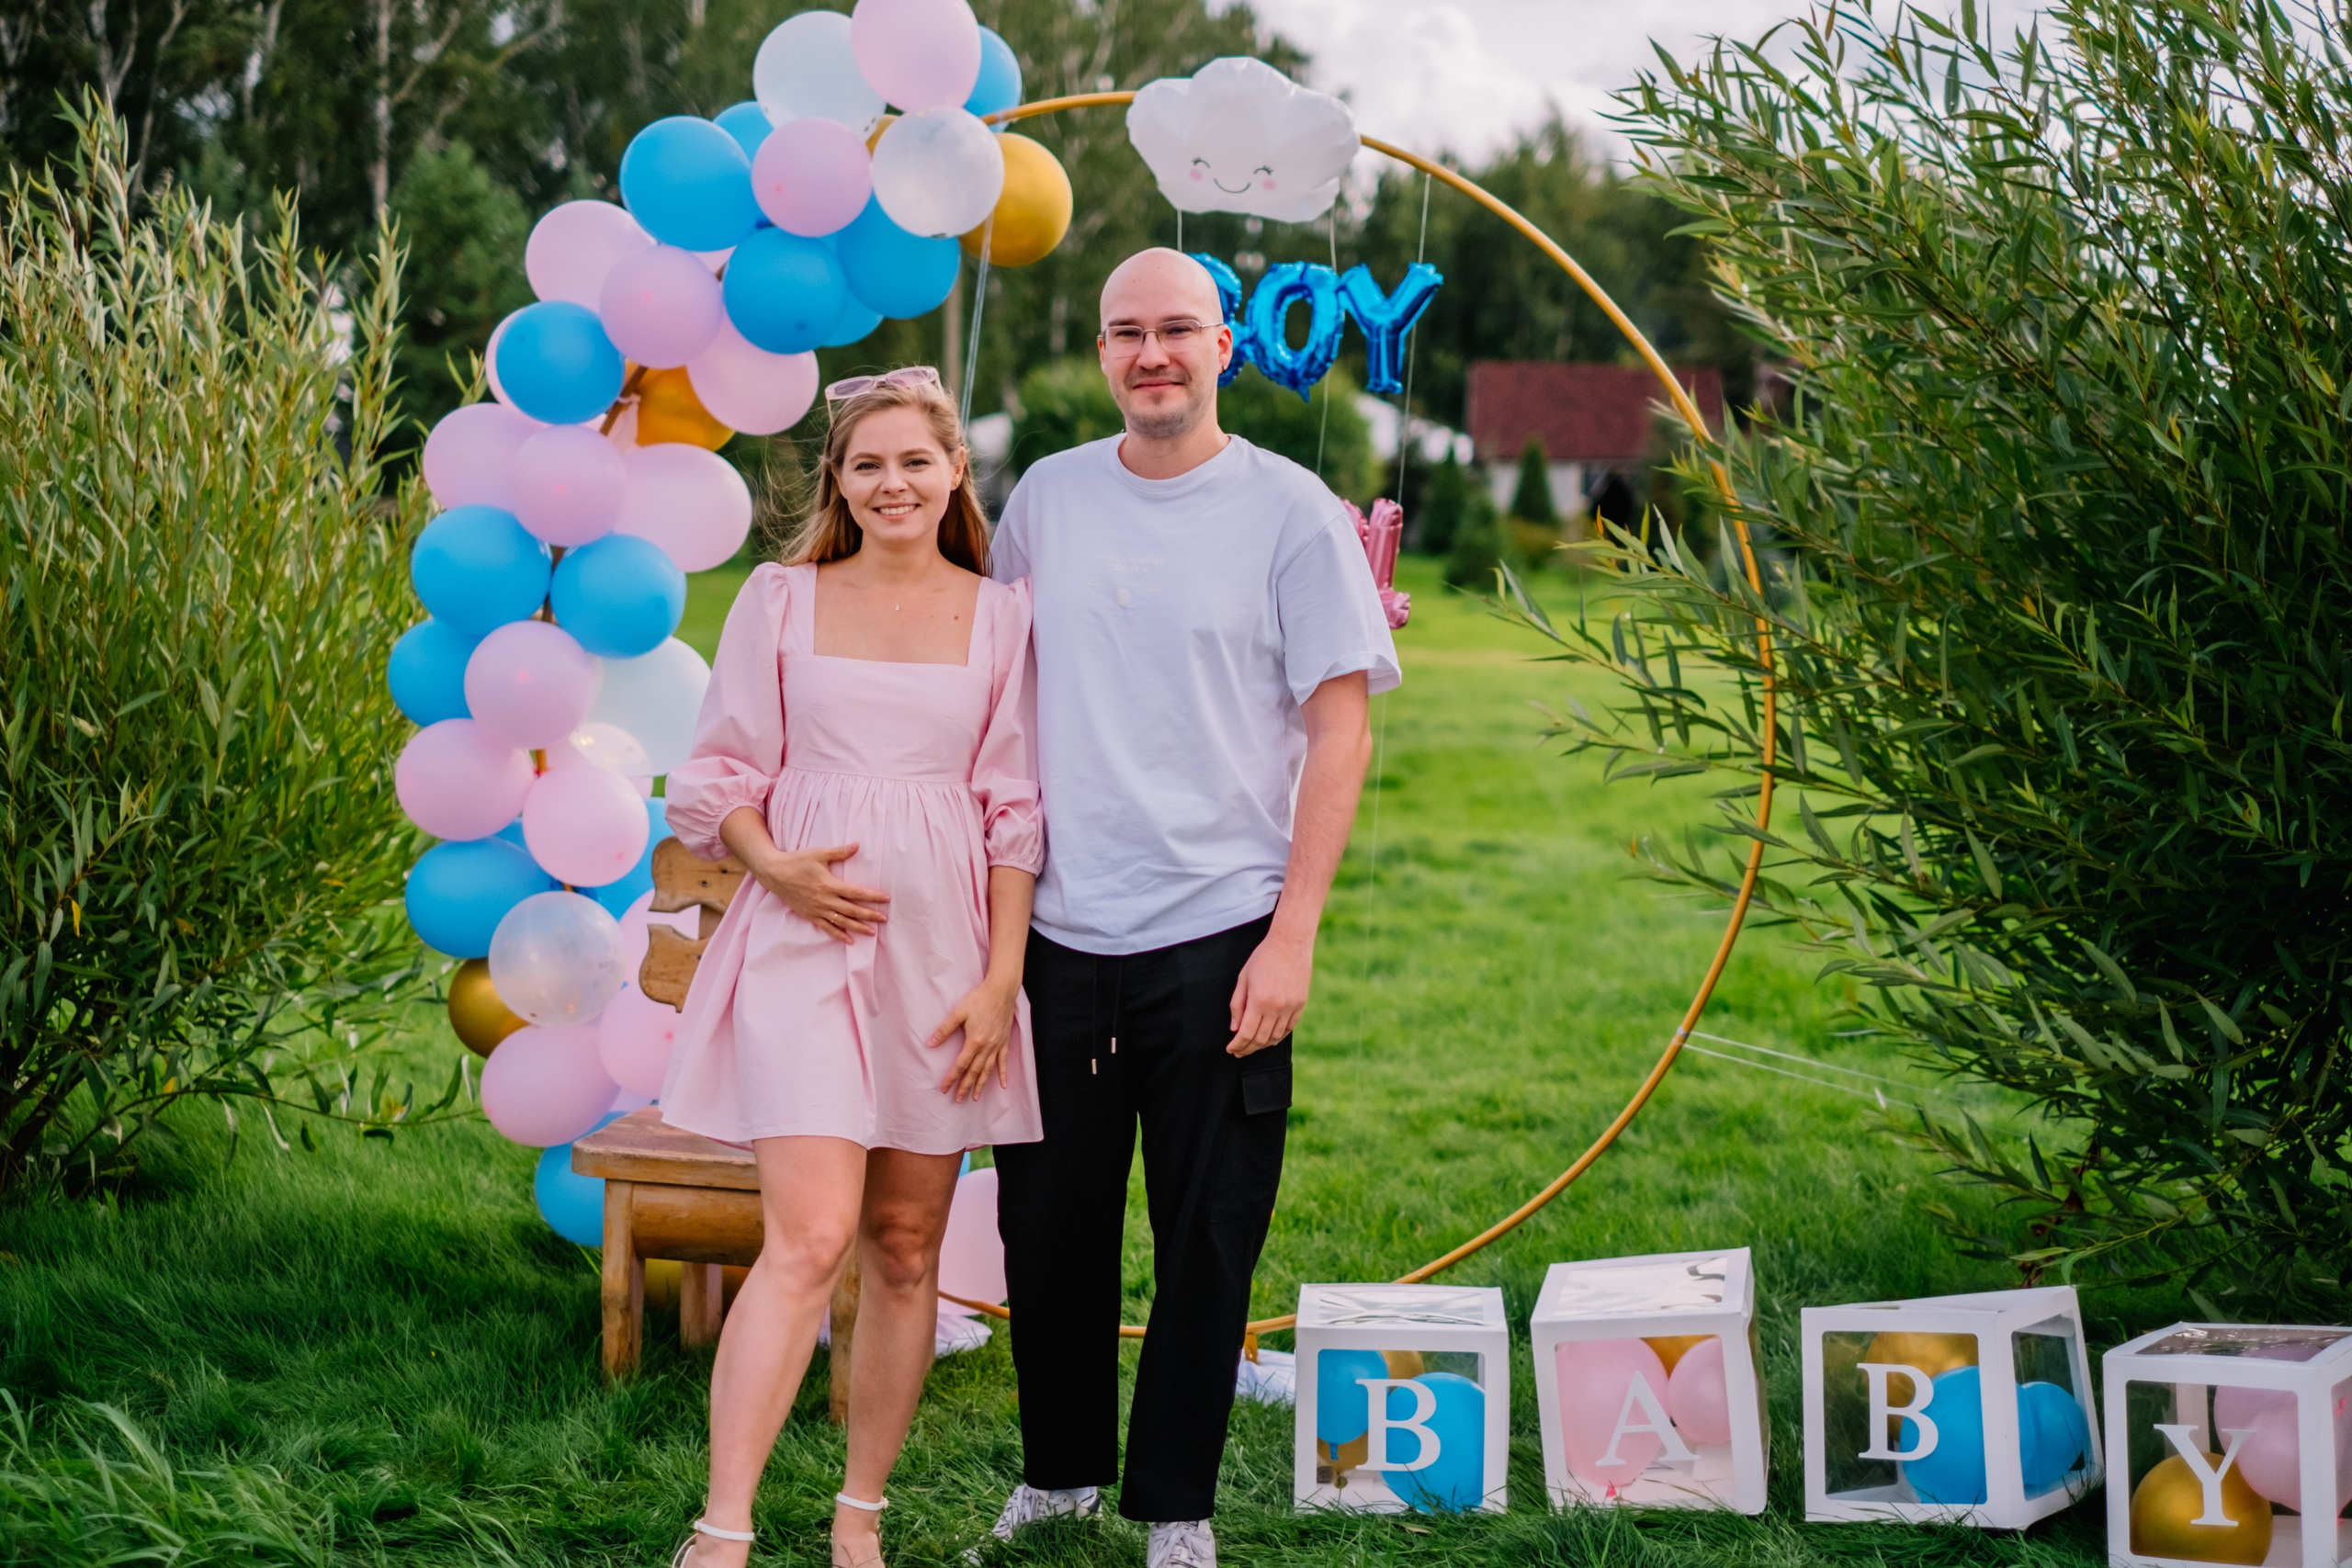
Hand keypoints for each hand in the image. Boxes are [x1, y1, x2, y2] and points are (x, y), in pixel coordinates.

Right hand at [751, 841, 888, 943]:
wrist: (774, 873)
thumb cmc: (797, 861)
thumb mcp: (819, 853)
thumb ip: (840, 852)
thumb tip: (858, 845)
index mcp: (829, 884)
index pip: (856, 892)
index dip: (872, 896)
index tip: (885, 899)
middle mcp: (825, 900)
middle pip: (852, 910)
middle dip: (869, 915)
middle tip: (884, 919)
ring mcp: (817, 909)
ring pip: (841, 922)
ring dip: (858, 927)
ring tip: (872, 932)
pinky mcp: (809, 915)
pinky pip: (826, 927)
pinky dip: (838, 934)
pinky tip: (849, 940)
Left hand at [929, 977, 1019, 1101]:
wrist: (1001, 990)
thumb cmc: (979, 999)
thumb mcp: (958, 1012)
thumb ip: (944, 1029)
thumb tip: (930, 1043)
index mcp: (974, 1040)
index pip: (961, 1064)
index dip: (952, 1077)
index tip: (945, 1089)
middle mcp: (987, 1047)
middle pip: (974, 1071)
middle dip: (965, 1086)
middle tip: (958, 1099)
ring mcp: (997, 1045)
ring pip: (988, 1070)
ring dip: (982, 1084)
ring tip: (976, 1097)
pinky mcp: (1005, 1042)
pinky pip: (1003, 1061)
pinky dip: (1003, 1074)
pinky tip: (1003, 1085)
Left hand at [1227, 927, 1310, 1055]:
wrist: (1290, 944)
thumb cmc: (1262, 958)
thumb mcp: (1243, 978)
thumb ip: (1237, 1005)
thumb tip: (1235, 1029)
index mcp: (1259, 1000)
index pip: (1246, 1033)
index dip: (1237, 1045)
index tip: (1231, 1049)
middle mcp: (1276, 1007)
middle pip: (1260, 1039)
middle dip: (1247, 1048)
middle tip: (1239, 1052)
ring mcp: (1290, 1007)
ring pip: (1275, 1036)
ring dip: (1262, 1045)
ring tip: (1252, 1046)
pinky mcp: (1300, 1004)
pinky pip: (1289, 1028)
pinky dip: (1278, 1037)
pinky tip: (1269, 1039)